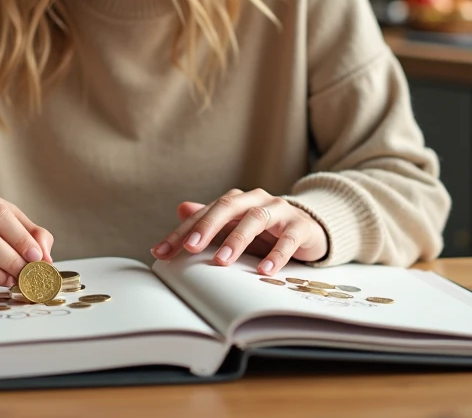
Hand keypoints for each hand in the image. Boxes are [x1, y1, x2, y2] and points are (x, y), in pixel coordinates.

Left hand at [150, 188, 327, 276]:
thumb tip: (180, 209)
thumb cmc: (267, 230)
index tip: (161, 252)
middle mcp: (255, 200)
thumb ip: (210, 219)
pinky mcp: (300, 226)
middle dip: (207, 228)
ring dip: (237, 240)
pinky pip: (288, 239)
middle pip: (228, 208)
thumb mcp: (236, 226)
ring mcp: (279, 210)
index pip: (204, 214)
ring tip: (222, 261)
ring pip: (256, 219)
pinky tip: (264, 270)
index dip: (181, 232)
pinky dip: (276, 254)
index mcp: (236, 201)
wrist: (311, 227)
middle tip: (190, 247)